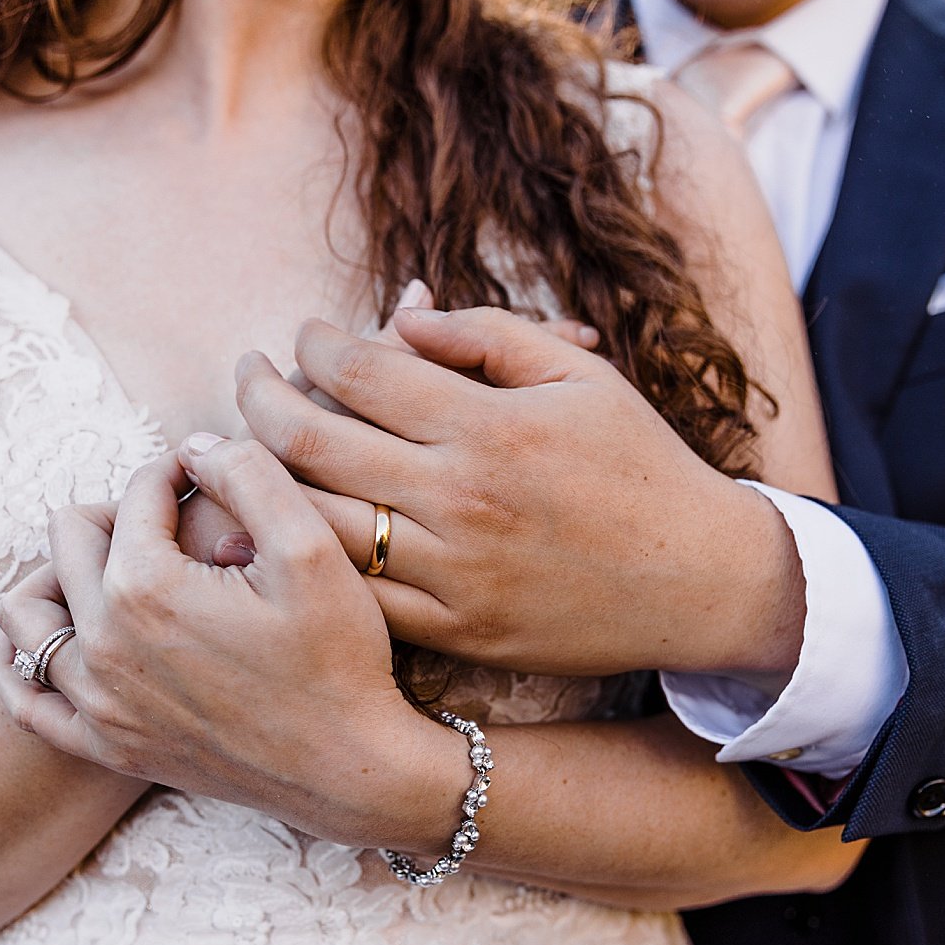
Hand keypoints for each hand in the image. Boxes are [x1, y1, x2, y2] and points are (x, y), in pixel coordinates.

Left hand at [0, 437, 459, 849]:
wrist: (351, 769)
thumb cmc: (340, 659)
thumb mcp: (312, 548)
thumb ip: (249, 473)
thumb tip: (195, 444)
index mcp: (146, 588)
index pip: (136, 495)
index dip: (175, 471)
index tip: (208, 477)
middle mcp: (104, 645)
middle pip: (68, 538)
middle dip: (119, 514)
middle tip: (173, 522)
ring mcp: (98, 703)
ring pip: (26, 614)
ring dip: (59, 575)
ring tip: (114, 569)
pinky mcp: (108, 746)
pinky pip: (27, 701)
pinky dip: (24, 662)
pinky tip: (59, 638)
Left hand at [236, 306, 804, 687]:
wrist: (699, 581)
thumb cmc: (639, 465)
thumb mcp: (580, 376)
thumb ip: (486, 334)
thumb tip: (398, 313)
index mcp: (492, 426)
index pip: (362, 371)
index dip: (314, 344)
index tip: (302, 336)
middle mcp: (462, 500)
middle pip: (314, 442)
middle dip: (259, 397)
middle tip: (246, 376)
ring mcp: (453, 573)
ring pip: (317, 522)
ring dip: (265, 479)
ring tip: (248, 448)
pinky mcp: (456, 630)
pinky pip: (357, 594)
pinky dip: (309, 560)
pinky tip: (287, 529)